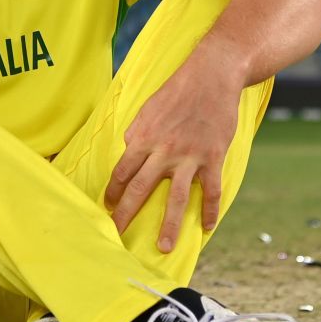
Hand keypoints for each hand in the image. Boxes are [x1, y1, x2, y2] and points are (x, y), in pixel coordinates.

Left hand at [102, 48, 245, 252]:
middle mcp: (164, 150)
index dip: (113, 192)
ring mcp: (189, 156)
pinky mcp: (213, 157)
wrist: (212, 74)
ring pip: (176, 198)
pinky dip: (210, 210)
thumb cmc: (178, 89)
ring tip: (164, 247)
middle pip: (140, 189)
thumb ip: (138, 132)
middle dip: (127, 215)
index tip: (108, 207)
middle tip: (117, 236)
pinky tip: (206, 227)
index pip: (122, 172)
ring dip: (169, 225)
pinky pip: (211, 190)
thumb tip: (128, 149)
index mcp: (144, 137)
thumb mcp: (148, 107)